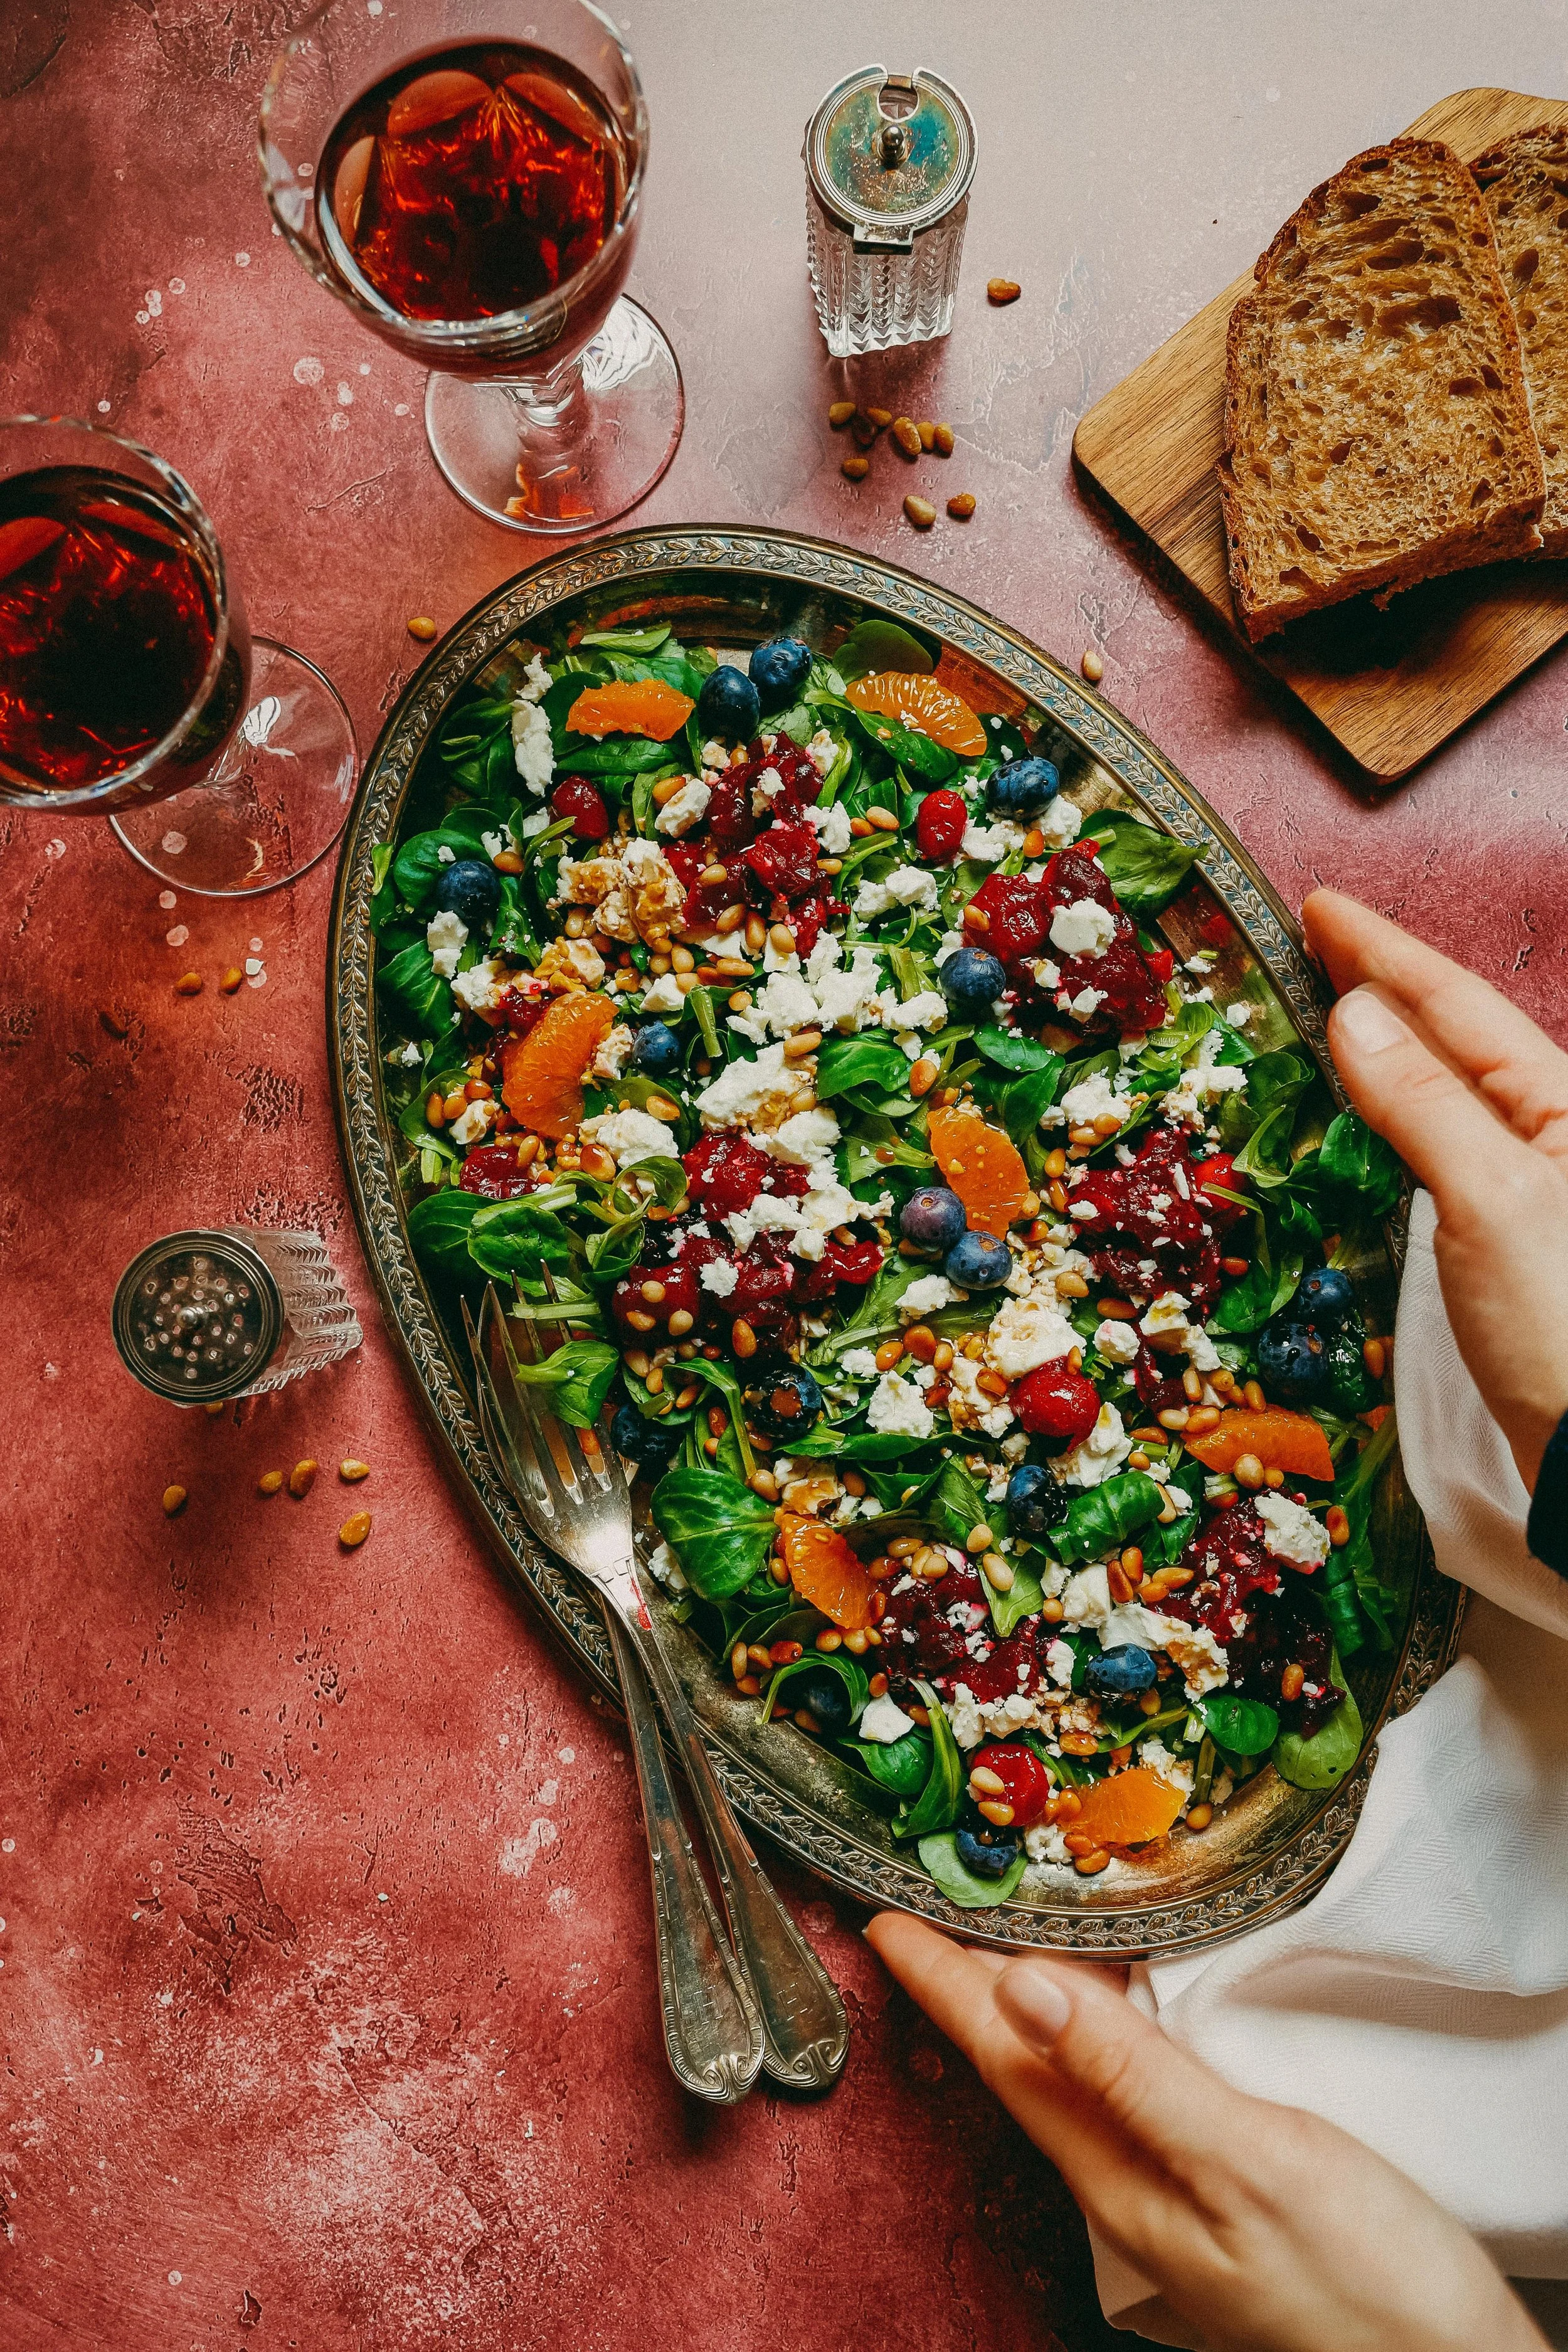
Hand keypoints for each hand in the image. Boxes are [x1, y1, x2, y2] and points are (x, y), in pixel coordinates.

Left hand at [866, 1915, 1545, 2351]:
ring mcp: (1170, 2187)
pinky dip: (1098, 2027)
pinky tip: (1108, 2009)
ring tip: (988, 1937)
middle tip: (922, 1906)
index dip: (943, 1982)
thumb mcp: (1247, 2164)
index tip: (882, 1922)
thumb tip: (1021, 1987)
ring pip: (1071, 2071)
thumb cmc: (1364, 2287)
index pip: (1004, 2056)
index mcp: (1116, 2174)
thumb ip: (1134, 2076)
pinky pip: (1126, 2085)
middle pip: (1022, 2060)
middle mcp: (1126, 2180)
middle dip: (965, 1982)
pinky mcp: (1219, 2183)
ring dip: (1025, 1998)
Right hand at [1303, 889, 1567, 1489]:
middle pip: (1454, 1038)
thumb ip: (1423, 1106)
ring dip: (1381, 1046)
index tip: (1318, 907)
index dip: (1383, 952)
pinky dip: (1389, 1113)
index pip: (1456, 1006)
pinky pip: (1438, 1144)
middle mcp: (1548, 1135)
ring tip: (1323, 1009)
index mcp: (1558, 1107)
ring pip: (1444, 1090)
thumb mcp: (1491, 1200)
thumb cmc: (1562, 1323)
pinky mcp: (1506, 1238)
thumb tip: (1355, 1016)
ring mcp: (1528, 1187)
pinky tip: (1361, 1111)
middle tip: (1309, 941)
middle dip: (1382, 984)